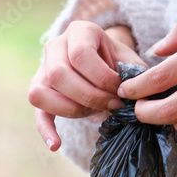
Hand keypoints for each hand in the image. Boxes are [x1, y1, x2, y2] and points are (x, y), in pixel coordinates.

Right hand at [29, 21, 145, 150]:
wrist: (105, 63)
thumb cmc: (119, 62)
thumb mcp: (130, 61)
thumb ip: (135, 75)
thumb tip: (139, 96)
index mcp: (80, 31)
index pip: (80, 54)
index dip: (102, 78)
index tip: (121, 91)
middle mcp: (56, 46)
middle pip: (58, 74)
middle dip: (89, 96)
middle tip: (112, 106)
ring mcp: (43, 69)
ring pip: (40, 93)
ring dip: (70, 109)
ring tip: (93, 113)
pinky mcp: (40, 91)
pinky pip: (37, 112)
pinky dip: (46, 130)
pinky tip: (56, 144)